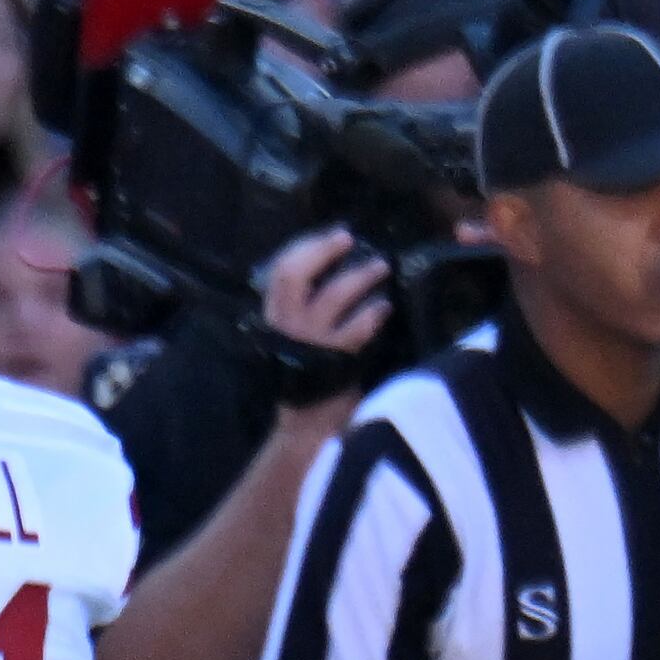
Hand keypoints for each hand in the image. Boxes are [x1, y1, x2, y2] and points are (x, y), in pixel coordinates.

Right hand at [257, 228, 393, 416]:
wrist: (308, 424)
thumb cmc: (310, 374)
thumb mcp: (298, 335)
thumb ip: (308, 305)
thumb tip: (337, 268)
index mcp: (274, 315)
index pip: (282, 268)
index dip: (306, 246)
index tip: (334, 235)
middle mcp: (285, 324)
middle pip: (294, 273)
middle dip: (322, 250)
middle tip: (350, 238)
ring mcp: (308, 342)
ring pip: (331, 296)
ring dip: (359, 277)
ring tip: (380, 267)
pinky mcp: (332, 361)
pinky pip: (355, 330)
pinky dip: (372, 315)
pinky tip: (385, 307)